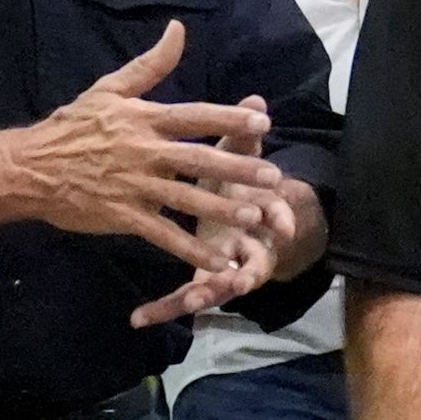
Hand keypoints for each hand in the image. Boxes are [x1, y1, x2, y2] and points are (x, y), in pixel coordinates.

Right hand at [3, 20, 281, 263]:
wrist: (28, 167)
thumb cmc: (71, 126)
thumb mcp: (108, 89)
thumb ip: (149, 65)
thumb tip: (179, 30)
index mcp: (143, 119)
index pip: (194, 116)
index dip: (228, 119)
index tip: (262, 122)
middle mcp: (143, 152)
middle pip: (198, 159)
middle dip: (237, 168)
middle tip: (272, 177)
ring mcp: (134, 186)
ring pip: (186, 199)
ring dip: (222, 210)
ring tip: (255, 218)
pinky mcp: (123, 216)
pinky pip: (163, 235)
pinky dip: (191, 251)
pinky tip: (217, 264)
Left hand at [127, 125, 313, 327]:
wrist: (255, 222)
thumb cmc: (241, 182)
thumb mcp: (240, 155)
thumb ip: (243, 131)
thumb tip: (256, 100)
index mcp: (259, 210)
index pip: (276, 214)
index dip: (281, 219)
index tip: (281, 226)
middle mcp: (248, 243)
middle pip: (257, 261)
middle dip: (250, 270)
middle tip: (241, 282)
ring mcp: (226, 266)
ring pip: (220, 286)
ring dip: (208, 295)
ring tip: (193, 303)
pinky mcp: (204, 282)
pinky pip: (185, 298)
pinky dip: (164, 308)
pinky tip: (138, 319)